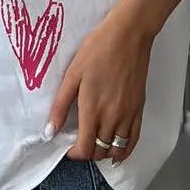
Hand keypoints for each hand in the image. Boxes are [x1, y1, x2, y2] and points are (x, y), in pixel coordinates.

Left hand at [45, 11, 153, 165]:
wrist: (128, 35)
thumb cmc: (98, 49)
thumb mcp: (73, 74)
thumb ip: (61, 105)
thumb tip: (50, 131)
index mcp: (93, 109)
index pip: (85, 149)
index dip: (74, 154)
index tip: (67, 147)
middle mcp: (113, 117)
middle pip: (100, 151)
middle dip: (87, 152)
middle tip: (78, 142)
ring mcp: (128, 115)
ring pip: (117, 150)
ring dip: (104, 152)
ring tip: (94, 143)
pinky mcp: (139, 108)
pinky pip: (134, 140)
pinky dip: (125, 150)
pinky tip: (117, 149)